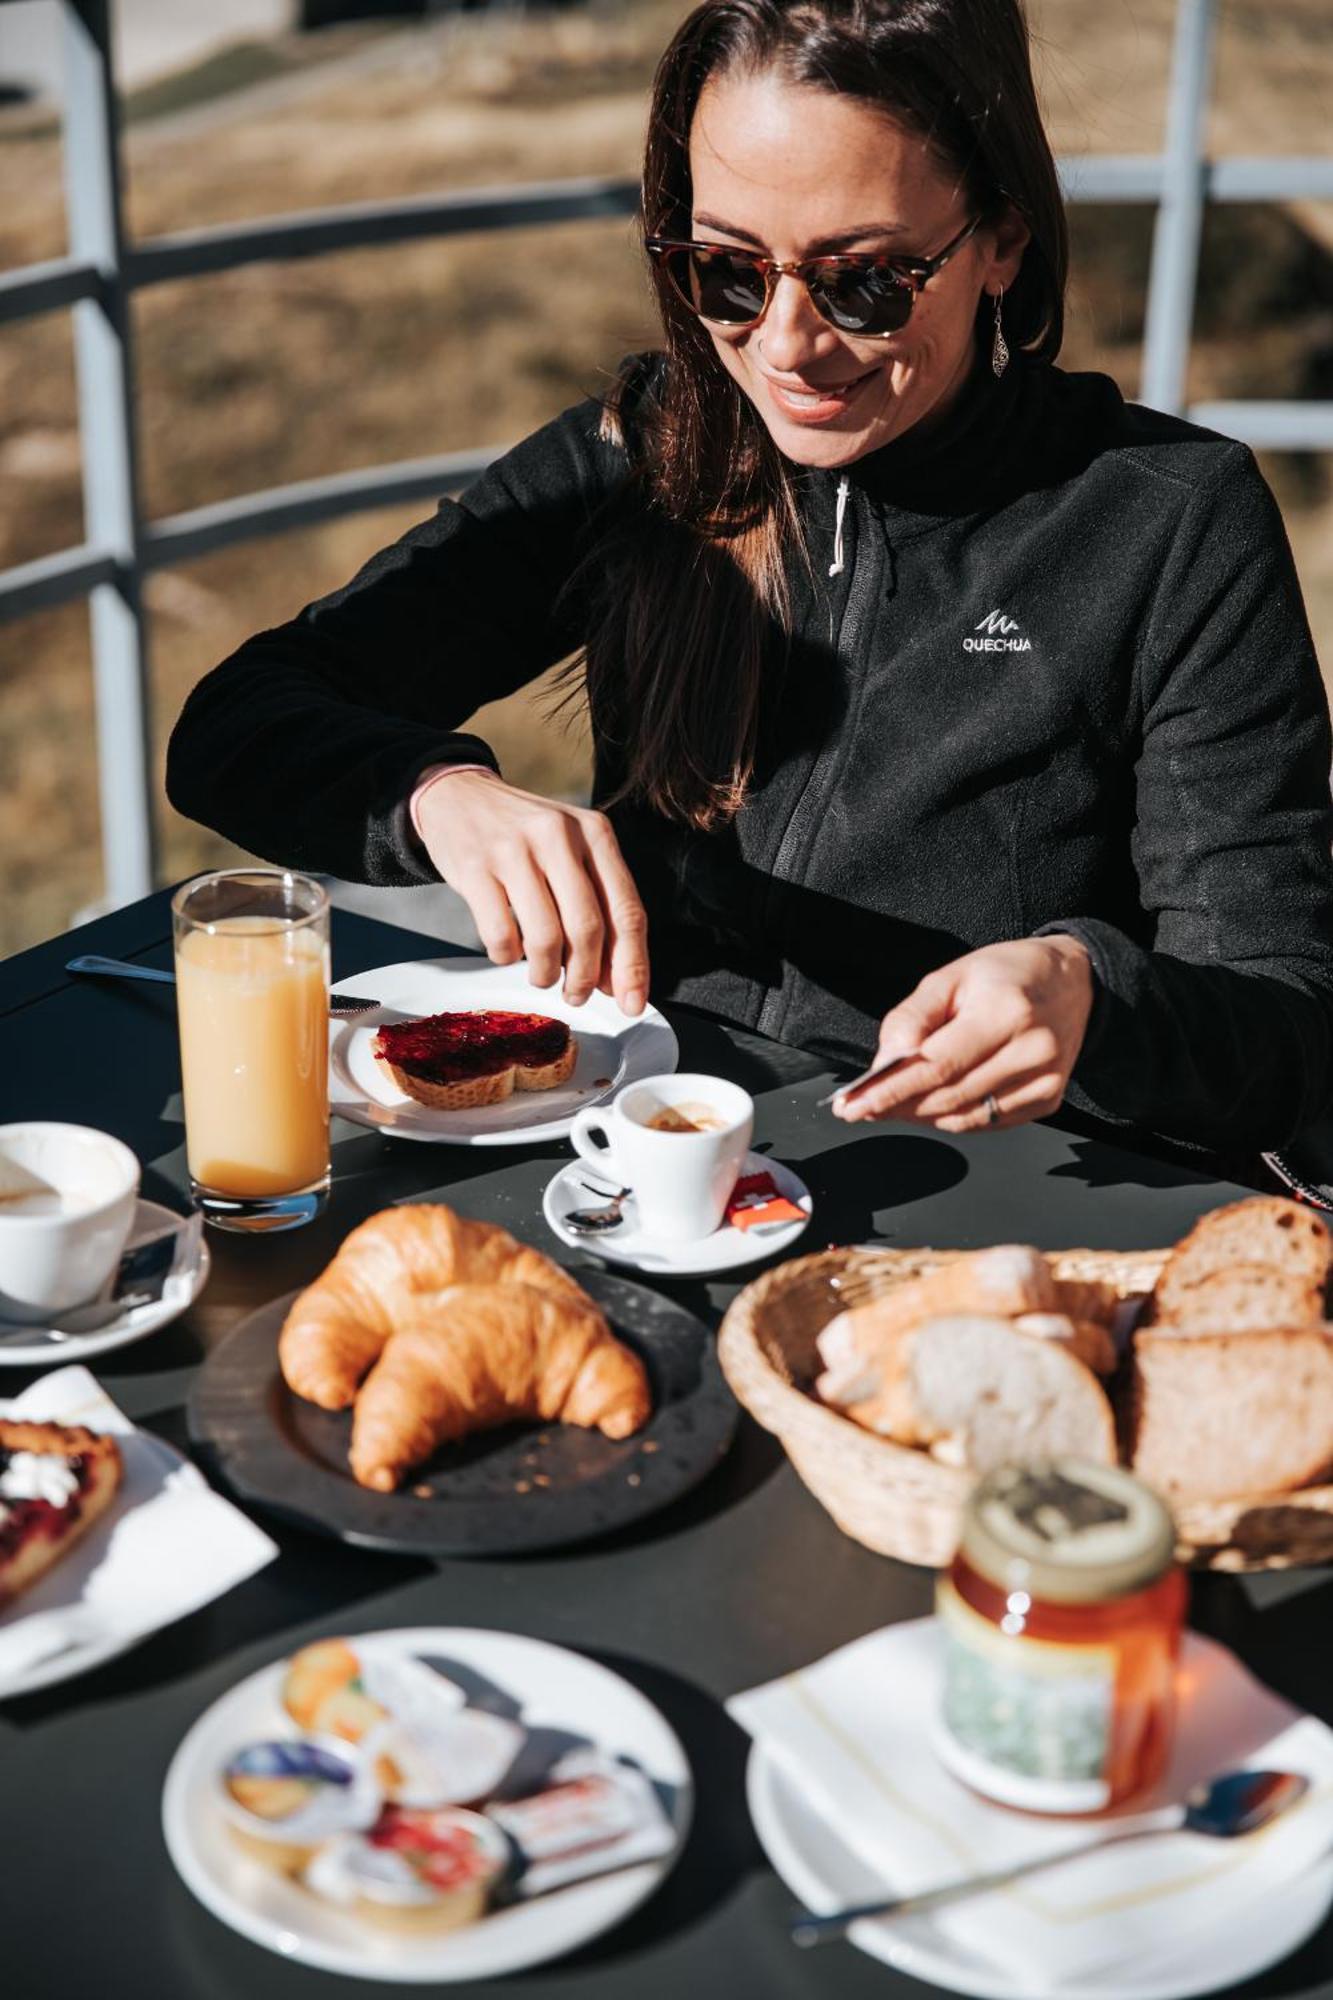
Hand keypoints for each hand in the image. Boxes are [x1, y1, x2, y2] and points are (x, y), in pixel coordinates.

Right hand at [414, 771, 649, 1013]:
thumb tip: (613, 980)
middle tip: (576, 995)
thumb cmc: (523, 835)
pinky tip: (509, 950)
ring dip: (545, 973)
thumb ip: (597, 907)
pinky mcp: (475, 867)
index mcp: (595, 833)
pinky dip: (507, 957)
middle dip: (584, 977)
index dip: (632, 966)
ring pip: (545, 938)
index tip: (632, 1003)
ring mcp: (515, 850)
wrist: (458, 796)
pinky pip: (500, 935)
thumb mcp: (571, 852)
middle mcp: (559, 836)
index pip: (627, 911)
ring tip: (541, 976)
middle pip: (588, 929)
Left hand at [833, 936, 1093, 1130]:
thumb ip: (912, 1019)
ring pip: (965, 1117)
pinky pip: (987, 1122)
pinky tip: (931, 1105)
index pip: (938, 1066)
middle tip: (862, 1108)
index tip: (854, 1105)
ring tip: (890, 1106)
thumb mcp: (951, 977)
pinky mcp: (1049, 1100)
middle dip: (898, 1107)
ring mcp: (1045, 1081)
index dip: (891, 1091)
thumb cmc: (1007, 975)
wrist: (1073, 982)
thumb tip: (885, 1065)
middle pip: (949, 1097)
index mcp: (1006, 1012)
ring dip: (921, 1116)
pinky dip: (953, 1118)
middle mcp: (1032, 1050)